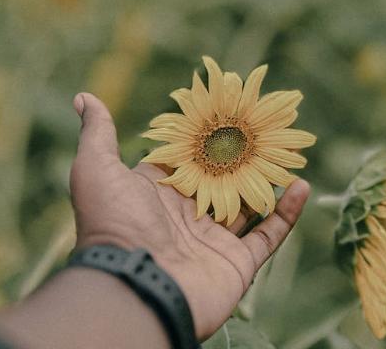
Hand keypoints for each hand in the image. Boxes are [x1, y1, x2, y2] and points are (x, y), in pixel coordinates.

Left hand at [70, 93, 309, 339]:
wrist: (133, 288)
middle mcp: (188, 216)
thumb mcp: (96, 169)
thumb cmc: (113, 225)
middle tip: (268, 129)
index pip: (188, 161)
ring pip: (250, 205)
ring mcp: (214, 240)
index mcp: (160, 194)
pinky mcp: (237, 262)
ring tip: (290, 151)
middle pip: (223, 180)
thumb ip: (98, 134)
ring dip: (269, 181)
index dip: (206, 139)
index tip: (228, 113)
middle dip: (244, 156)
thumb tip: (84, 97)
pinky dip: (288, 212)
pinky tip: (302, 185)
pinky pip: (269, 235)